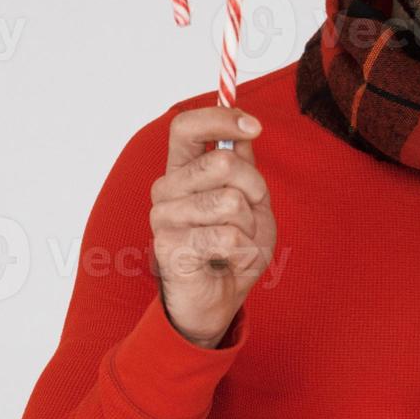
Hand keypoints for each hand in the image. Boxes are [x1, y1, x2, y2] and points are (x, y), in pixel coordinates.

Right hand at [148, 107, 275, 348]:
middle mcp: (166, 189)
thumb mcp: (251, 199)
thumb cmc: (234, 246)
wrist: (220, 300)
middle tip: (251, 215)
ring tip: (238, 242)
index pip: (185, 126)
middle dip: (255, 188)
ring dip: (250, 226)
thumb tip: (244, 128)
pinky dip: (244, 250)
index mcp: (182, 171)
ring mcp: (163, 218)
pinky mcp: (169, 248)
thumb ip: (244, 164)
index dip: (220, 119)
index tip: (255, 126)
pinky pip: (228, 236)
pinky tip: (230, 260)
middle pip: (222, 162)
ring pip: (231, 201)